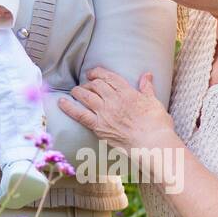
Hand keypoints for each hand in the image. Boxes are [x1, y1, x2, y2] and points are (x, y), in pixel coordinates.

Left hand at [57, 68, 176, 152]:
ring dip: (78, 91)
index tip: (93, 73)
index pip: (109, 77)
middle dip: (89, 82)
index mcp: (127, 92)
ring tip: (75, 91)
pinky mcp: (98, 126)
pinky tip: (60, 102)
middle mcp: (113, 99)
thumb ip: (147, 87)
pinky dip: (68, 107)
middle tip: (86, 84)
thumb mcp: (154, 102)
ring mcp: (104, 113)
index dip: (98, 72)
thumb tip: (147, 74)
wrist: (153, 143)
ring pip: (85, 95)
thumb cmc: (157, 124)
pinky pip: (79, 114)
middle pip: (95, 85)